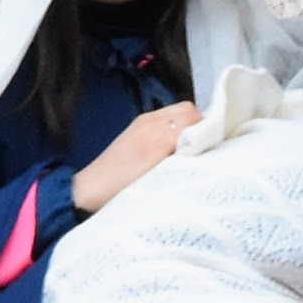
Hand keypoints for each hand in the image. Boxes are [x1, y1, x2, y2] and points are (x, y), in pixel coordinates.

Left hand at [69, 102, 198, 214]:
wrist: (90, 189)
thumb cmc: (122, 192)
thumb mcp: (159, 182)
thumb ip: (183, 161)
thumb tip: (204, 149)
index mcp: (156, 138)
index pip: (193, 117)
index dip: (208, 129)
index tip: (213, 146)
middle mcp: (150, 123)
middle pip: (188, 109)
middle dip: (199, 124)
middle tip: (202, 146)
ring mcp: (142, 122)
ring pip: (178, 111)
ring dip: (187, 124)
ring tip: (187, 147)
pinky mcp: (137, 125)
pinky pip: (164, 116)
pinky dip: (174, 125)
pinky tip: (171, 145)